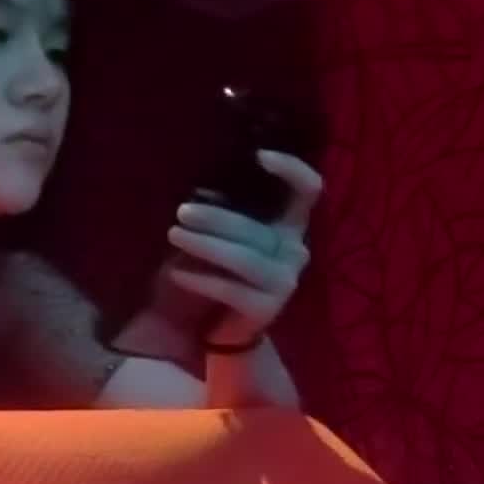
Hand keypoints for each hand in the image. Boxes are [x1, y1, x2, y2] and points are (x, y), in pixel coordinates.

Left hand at [163, 149, 321, 347]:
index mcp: (290, 225)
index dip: (292, 170)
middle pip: (257, 228)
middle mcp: (295, 251)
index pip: (308, 190)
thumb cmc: (225, 269)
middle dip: (216, 218)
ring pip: (243, 258)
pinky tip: (176, 273)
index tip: (259, 156)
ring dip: (206, 245)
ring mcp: (284, 281)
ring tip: (174, 235)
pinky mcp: (267, 308)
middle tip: (181, 211)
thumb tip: (201, 190)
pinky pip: (230, 289)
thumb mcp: (229, 234)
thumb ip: (226, 211)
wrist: (229, 327)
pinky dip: (200, 279)